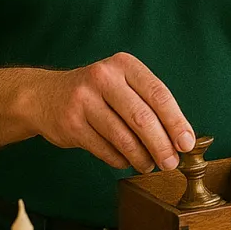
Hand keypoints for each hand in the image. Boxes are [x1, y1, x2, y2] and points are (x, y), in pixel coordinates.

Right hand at [30, 52, 194, 173]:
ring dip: (142, 157)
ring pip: (123, 137)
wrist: (43, 96)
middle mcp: (104, 78)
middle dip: (162, 145)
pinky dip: (120, 160)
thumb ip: (149, 104)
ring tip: (149, 165)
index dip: (176, 122)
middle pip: (142, 118)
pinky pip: (105, 150)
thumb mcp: (122, 83)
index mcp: (124, 65)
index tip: (187, 143)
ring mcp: (84, 100)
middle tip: (171, 162)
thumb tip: (180, 138)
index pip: (159, 94)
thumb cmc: (96, 92)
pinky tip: (127, 161)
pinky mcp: (71, 124)